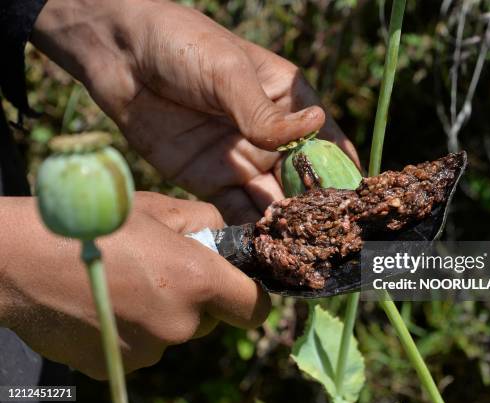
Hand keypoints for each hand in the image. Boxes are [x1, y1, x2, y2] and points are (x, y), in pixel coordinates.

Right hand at [0, 192, 269, 378]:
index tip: (238, 285)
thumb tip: (222, 240)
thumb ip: (206, 222)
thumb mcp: (160, 207)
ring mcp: (146, 351)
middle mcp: (179, 325)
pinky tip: (104, 303)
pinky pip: (140, 346)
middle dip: (197, 299)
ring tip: (125, 282)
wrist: (22, 260)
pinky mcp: (115, 366)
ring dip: (162, 313)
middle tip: (163, 270)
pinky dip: (132, 329)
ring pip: (173, 333)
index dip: (250, 295)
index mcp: (197, 282)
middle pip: (210, 320)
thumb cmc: (96, 223)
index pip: (254, 307)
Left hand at [31, 0, 358, 222]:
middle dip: (315, 209)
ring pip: (273, 202)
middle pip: (304, 180)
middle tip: (327, 242)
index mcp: (289, 102)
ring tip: (299, 253)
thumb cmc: (183, 46)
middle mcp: (272, 137)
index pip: (327, 143)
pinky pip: (237, 212)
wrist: (119, 56)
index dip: (342, 173)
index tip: (354, 206)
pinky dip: (250, 232)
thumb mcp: (228, 73)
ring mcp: (243, 161)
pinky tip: (262, 250)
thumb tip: (316, 128)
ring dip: (285, 226)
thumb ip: (265, 114)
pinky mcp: (211, 181)